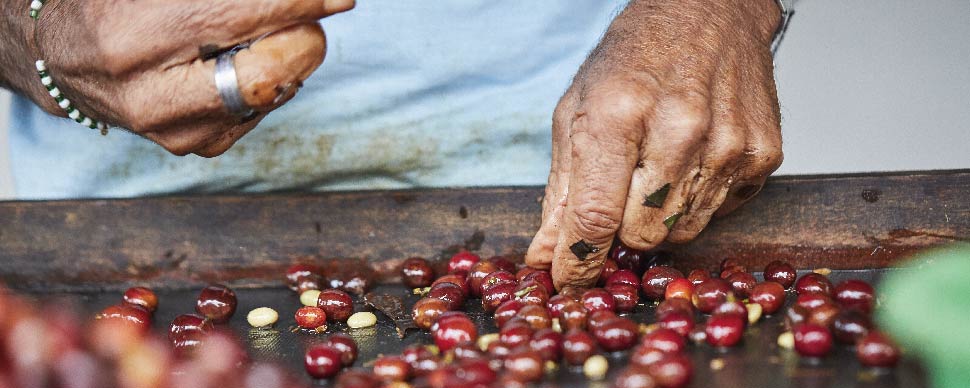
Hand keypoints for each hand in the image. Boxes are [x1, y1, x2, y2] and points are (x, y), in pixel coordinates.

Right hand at [1, 0, 352, 156]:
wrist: (65, 55)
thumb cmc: (117, 2)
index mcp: (132, 38)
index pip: (239, 17)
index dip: (299, 5)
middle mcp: (148, 96)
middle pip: (264, 76)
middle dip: (302, 38)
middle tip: (309, 14)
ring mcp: (172, 132)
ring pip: (271, 96)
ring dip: (289, 58)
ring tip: (266, 33)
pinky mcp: (195, 148)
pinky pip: (262, 111)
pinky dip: (272, 80)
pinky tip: (244, 60)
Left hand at [526, 0, 783, 289]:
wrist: (708, 11)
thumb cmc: (634, 58)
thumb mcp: (577, 111)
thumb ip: (561, 191)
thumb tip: (545, 256)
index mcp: (618, 112)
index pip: (595, 215)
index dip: (577, 261)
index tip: (566, 281)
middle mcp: (679, 128)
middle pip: (640, 234)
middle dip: (621, 228)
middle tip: (620, 192)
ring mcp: (728, 143)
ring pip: (680, 232)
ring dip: (660, 215)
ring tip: (657, 166)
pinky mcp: (763, 154)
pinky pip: (719, 213)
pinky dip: (698, 199)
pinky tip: (692, 158)